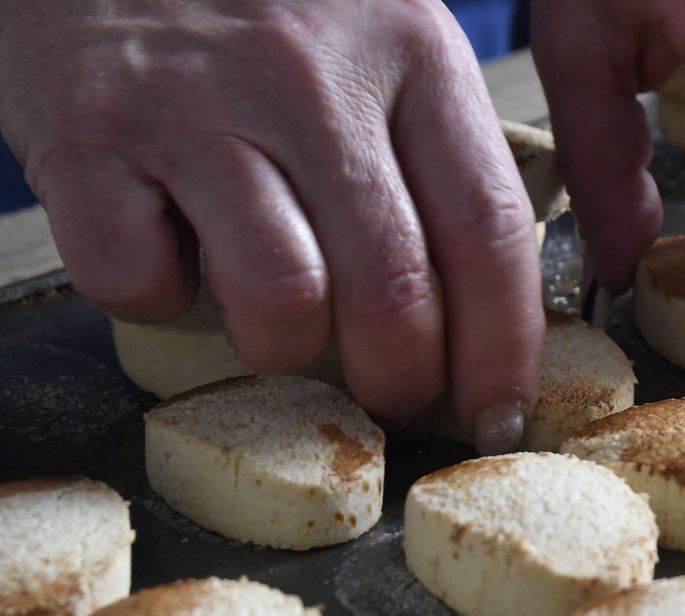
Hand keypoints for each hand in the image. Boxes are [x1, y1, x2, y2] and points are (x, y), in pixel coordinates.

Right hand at [0, 0, 543, 453]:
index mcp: (413, 52)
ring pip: (283, 305)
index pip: (491, 231)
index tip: (499, 414)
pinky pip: (142, 285)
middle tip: (394, 395)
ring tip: (273, 310)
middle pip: (396, 292)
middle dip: (405, 382)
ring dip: (283, 347)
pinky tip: (168, 246)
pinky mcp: (88, 133)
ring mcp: (197, 104)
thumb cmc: (265, 7)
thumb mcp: (385, 43)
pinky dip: (156, 298)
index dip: (504, 348)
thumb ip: (439, 157)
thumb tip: (492, 319)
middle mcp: (312, 78)